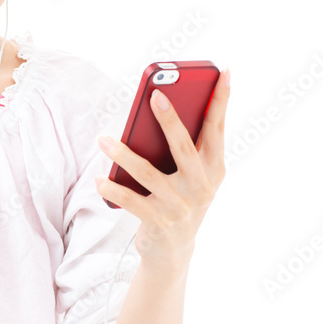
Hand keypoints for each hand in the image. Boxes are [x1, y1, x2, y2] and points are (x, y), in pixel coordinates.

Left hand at [95, 69, 229, 267]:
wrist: (173, 251)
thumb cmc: (179, 199)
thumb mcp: (192, 176)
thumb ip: (185, 147)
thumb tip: (162, 108)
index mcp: (214, 168)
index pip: (217, 128)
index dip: (221, 100)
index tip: (224, 72)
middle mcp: (202, 186)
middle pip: (184, 147)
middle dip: (170, 120)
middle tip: (155, 95)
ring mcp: (181, 205)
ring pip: (149, 173)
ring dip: (123, 154)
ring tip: (103, 140)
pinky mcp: (160, 222)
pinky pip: (132, 201)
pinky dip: (113, 189)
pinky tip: (98, 179)